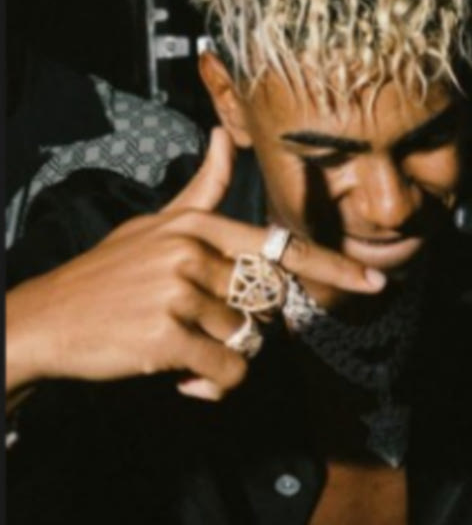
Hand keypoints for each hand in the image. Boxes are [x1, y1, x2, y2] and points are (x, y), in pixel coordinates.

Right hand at [5, 128, 385, 399]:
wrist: (43, 321)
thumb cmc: (105, 276)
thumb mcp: (152, 224)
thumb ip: (199, 190)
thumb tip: (224, 136)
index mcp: (197, 226)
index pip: (280, 247)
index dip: (333, 267)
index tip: (375, 283)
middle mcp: (192, 252)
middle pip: (266, 303)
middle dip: (245, 326)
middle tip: (200, 331)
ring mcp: (179, 292)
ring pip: (249, 340)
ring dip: (223, 360)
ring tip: (182, 354)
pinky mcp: (167, 335)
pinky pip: (227, 372)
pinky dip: (212, 388)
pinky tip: (181, 380)